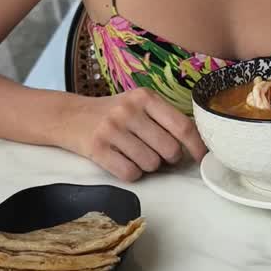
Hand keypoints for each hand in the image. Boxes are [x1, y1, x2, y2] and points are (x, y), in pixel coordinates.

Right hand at [73, 88, 206, 181]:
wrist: (68, 116)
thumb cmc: (112, 113)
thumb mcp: (137, 104)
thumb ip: (164, 118)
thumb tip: (195, 145)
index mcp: (144, 97)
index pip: (182, 126)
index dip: (196, 146)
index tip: (202, 157)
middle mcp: (129, 110)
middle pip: (169, 149)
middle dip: (168, 159)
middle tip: (158, 154)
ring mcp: (112, 129)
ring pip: (150, 164)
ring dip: (147, 166)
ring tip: (134, 154)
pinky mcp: (97, 148)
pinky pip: (130, 173)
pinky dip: (130, 174)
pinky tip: (121, 161)